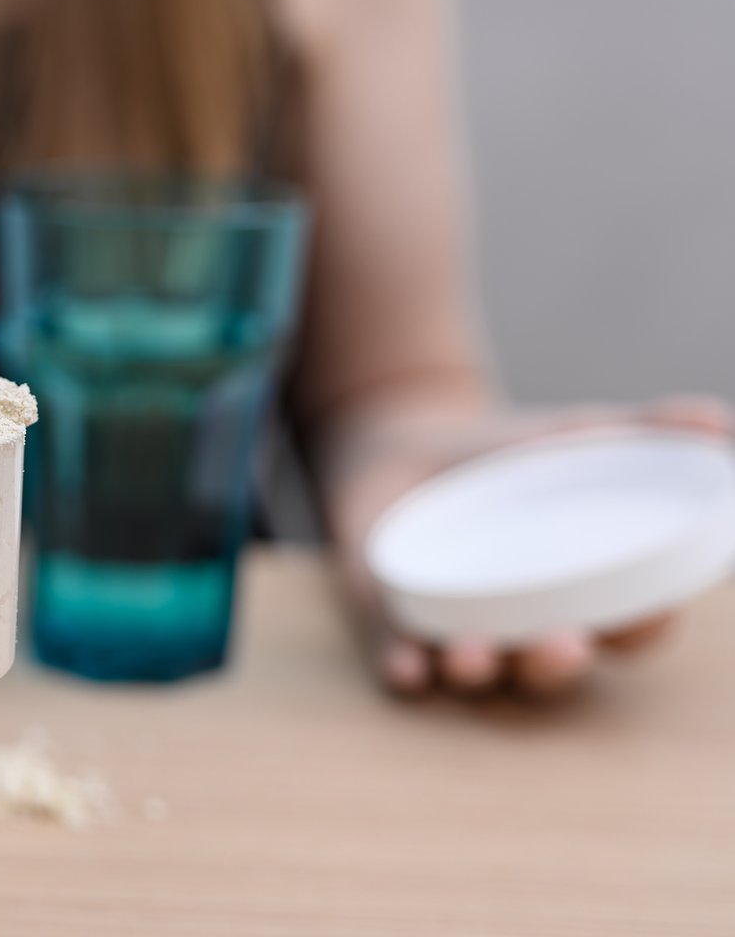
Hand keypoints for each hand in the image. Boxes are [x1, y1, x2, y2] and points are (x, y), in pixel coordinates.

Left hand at [325, 395, 732, 697]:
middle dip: (555, 665)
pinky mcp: (395, 623)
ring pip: (477, 675)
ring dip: (478, 672)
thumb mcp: (576, 437)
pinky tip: (409, 671)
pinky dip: (406, 669)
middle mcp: (525, 627)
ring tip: (475, 656)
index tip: (647, 613)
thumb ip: (646, 432)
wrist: (403, 446)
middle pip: (549, 668)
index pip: (625, 629)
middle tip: (563, 645)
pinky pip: (402, 661)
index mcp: (582, 596)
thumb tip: (719, 423)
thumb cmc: (508, 458)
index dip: (641, 629)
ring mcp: (458, 629)